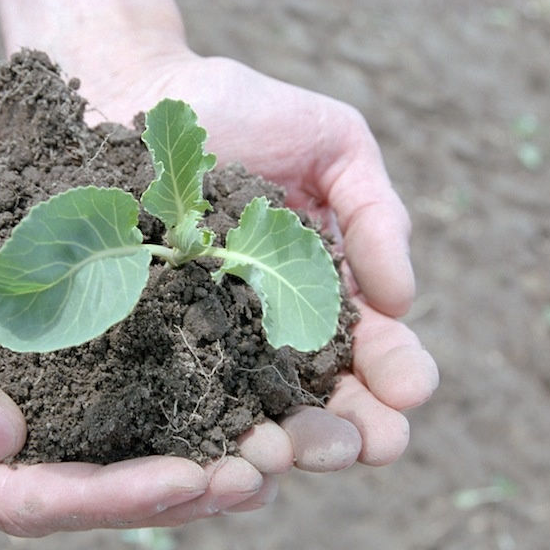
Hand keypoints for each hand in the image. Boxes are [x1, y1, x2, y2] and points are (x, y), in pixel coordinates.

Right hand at [0, 96, 281, 535]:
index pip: (25, 499)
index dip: (108, 499)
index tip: (188, 478)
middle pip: (87, 492)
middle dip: (170, 494)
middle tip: (253, 482)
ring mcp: (31, 396)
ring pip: (119, 455)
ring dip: (194, 464)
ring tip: (266, 460)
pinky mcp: (70, 354)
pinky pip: (132, 395)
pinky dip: (187, 406)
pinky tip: (243, 403)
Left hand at [67, 51, 438, 474]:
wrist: (140, 95)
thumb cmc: (242, 112)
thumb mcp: (334, 144)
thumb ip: (377, 216)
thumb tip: (403, 303)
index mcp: (325, 289)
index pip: (374, 349)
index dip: (398, 375)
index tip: (409, 391)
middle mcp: (274, 328)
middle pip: (323, 401)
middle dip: (349, 431)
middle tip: (362, 446)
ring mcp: (213, 340)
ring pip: (259, 413)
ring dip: (287, 444)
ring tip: (291, 454)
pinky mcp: (156, 340)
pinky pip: (185, 394)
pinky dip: (209, 427)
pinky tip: (226, 448)